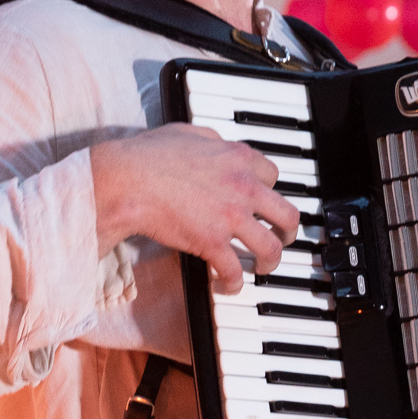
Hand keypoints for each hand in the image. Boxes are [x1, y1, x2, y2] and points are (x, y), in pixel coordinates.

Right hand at [92, 125, 298, 290]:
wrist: (129, 180)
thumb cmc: (149, 155)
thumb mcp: (190, 133)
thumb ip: (212, 141)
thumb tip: (217, 148)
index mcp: (238, 158)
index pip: (273, 176)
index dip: (269, 191)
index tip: (263, 202)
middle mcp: (243, 187)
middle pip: (287, 215)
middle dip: (288, 232)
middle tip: (280, 238)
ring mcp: (231, 217)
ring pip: (271, 247)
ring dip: (270, 263)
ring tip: (262, 268)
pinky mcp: (212, 242)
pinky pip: (234, 271)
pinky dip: (233, 283)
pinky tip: (226, 286)